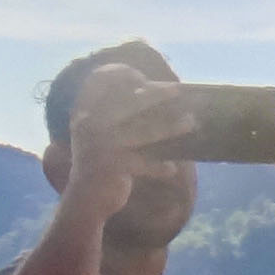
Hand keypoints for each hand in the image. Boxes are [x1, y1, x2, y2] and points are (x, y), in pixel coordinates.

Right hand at [60, 62, 197, 204]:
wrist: (85, 200)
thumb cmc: (101, 162)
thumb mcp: (98, 134)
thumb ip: (112, 115)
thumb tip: (148, 94)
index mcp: (83, 112)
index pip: (98, 82)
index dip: (118, 74)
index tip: (140, 74)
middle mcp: (90, 124)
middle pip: (128, 103)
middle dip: (155, 94)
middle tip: (178, 89)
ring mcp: (101, 144)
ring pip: (142, 131)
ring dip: (170, 127)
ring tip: (190, 123)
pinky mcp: (112, 166)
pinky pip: (144, 163)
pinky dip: (159, 167)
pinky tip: (171, 169)